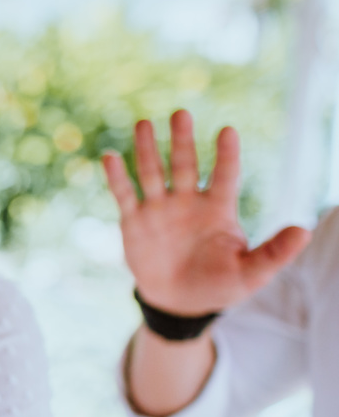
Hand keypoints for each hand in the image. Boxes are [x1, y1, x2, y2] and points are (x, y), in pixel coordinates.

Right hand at [103, 109, 310, 314]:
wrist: (179, 302)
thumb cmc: (219, 284)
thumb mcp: (251, 273)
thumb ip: (274, 253)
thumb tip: (305, 232)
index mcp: (218, 209)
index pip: (225, 176)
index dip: (226, 155)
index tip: (227, 131)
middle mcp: (188, 201)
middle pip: (184, 165)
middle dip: (182, 140)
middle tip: (181, 114)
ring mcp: (159, 209)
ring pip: (152, 173)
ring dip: (147, 149)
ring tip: (144, 123)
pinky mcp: (134, 221)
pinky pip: (125, 196)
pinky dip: (117, 177)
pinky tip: (110, 157)